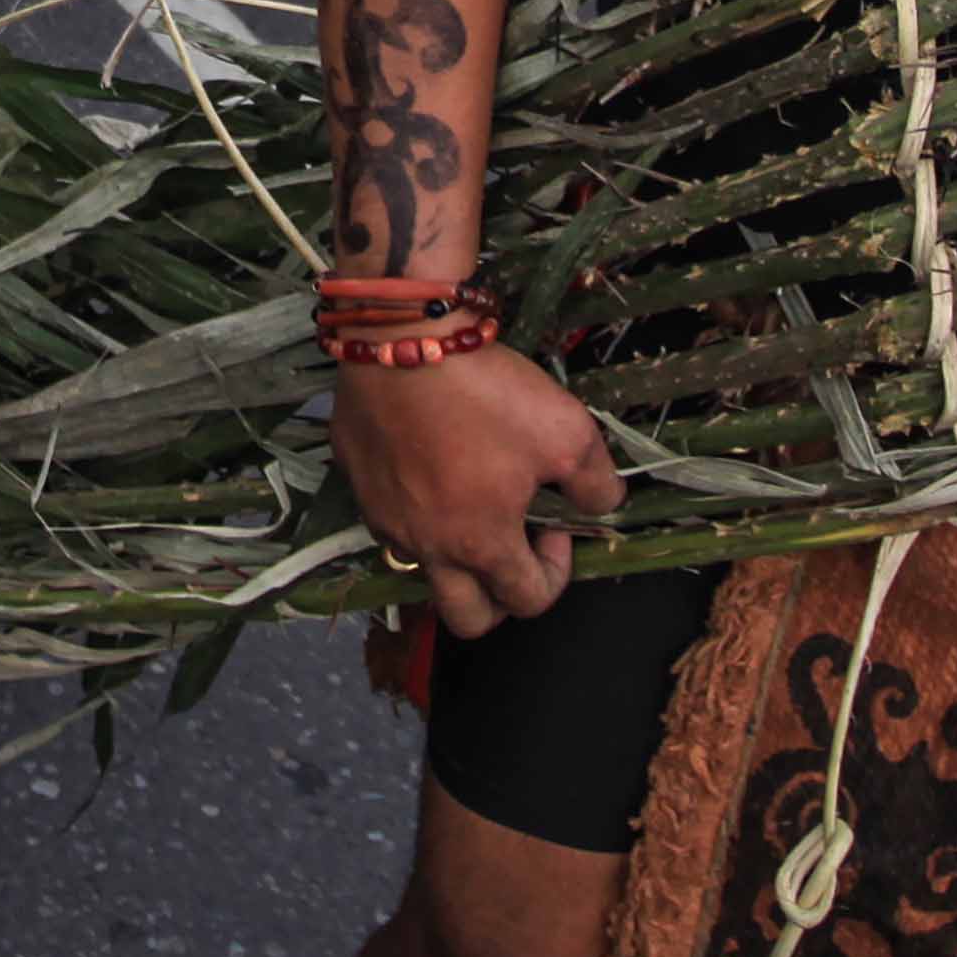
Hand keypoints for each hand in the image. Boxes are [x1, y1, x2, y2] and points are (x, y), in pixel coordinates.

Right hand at [330, 347, 628, 637]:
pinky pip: (389, 516)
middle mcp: (427, 547)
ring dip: (453, 552)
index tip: (556, 525)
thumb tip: (600, 505)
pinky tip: (431, 460)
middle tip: (514, 546)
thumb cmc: (488, 393)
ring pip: (423, 566)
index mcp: (481, 544)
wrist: (402, 338)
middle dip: (498, 599)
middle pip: (465, 619)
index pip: (527, 601)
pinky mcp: (355, 481)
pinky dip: (415, 508)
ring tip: (471, 496)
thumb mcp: (568, 433)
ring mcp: (383, 518)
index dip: (556, 572)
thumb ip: (596, 484)